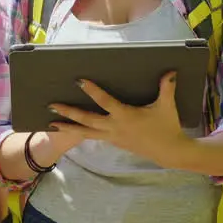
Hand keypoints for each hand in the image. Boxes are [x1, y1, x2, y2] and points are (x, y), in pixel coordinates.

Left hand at [49, 71, 189, 166]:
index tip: (80, 81)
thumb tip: (170, 71)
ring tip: (52, 124)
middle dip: (68, 113)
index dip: (92, 91)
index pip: (105, 102)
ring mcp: (112, 136)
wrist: (168, 151)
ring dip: (68, 127)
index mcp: (125, 116)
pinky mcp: (113, 141)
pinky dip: (80, 133)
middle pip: (87, 120)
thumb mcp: (167, 106)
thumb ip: (166, 88)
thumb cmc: (167, 127)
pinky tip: (71, 130)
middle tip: (52, 105)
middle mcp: (114, 127)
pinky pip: (92, 136)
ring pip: (86, 132)